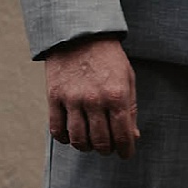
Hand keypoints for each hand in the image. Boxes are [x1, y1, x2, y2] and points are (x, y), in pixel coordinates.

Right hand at [45, 34, 138, 157]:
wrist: (79, 33)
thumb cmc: (108, 58)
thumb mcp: (127, 79)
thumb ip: (130, 110)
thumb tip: (133, 137)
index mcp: (117, 95)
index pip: (123, 136)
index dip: (126, 150)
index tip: (125, 154)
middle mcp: (94, 100)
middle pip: (100, 142)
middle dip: (107, 150)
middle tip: (108, 147)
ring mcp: (72, 99)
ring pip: (78, 140)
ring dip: (86, 147)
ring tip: (91, 142)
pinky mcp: (54, 97)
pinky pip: (57, 130)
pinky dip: (65, 138)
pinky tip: (72, 134)